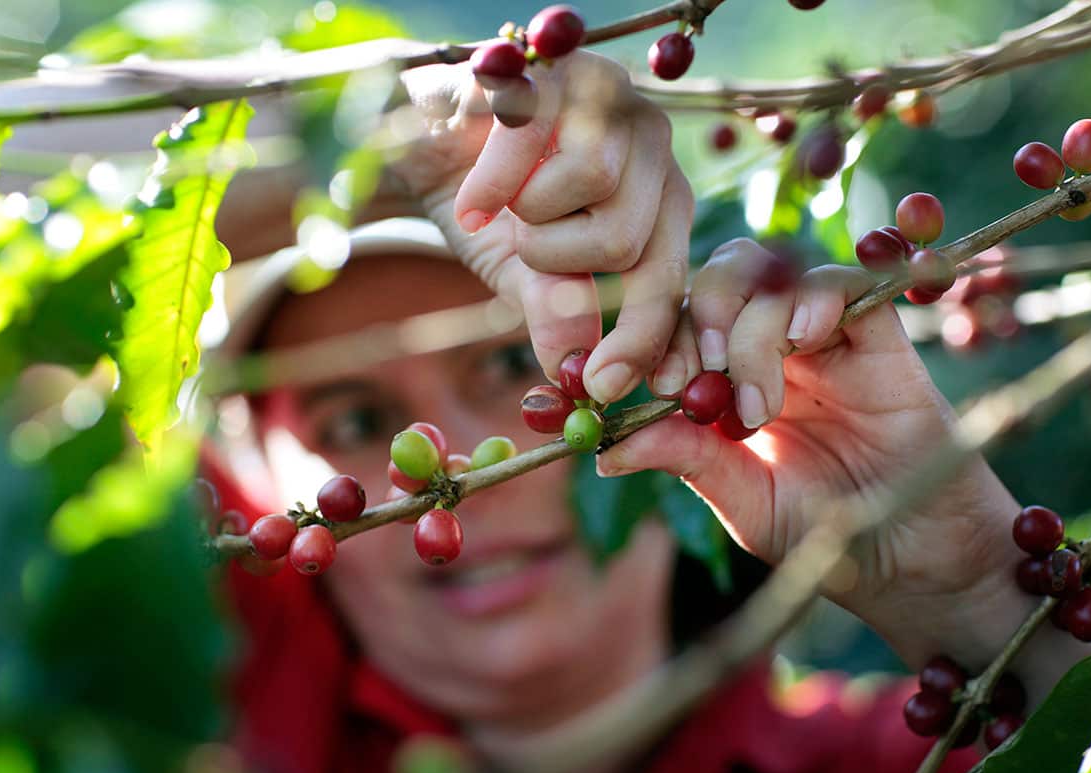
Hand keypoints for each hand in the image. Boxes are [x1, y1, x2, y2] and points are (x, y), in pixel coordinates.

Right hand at [391, 49, 691, 403]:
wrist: (422, 137)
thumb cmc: (489, 207)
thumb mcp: (524, 274)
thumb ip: (559, 316)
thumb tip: (578, 379)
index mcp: (659, 202)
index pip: (668, 281)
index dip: (639, 339)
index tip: (599, 387)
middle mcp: (652, 146)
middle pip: (631, 243)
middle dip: (558, 264)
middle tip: (521, 246)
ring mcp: (613, 97)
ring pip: (595, 187)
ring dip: (528, 217)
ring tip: (503, 204)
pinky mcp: (561, 68)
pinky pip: (539, 146)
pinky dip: (491, 188)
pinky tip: (471, 198)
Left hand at [596, 238, 1034, 666]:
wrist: (911, 556)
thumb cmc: (824, 534)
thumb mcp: (742, 500)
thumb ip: (684, 461)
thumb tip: (603, 452)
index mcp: (725, 381)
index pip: (679, 324)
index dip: (651, 341)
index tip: (636, 382)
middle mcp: (770, 347)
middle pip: (720, 281)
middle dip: (695, 319)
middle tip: (691, 378)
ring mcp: (823, 337)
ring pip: (771, 276)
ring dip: (750, 328)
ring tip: (756, 407)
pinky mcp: (878, 333)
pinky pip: (843, 281)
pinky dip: (814, 298)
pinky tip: (805, 340)